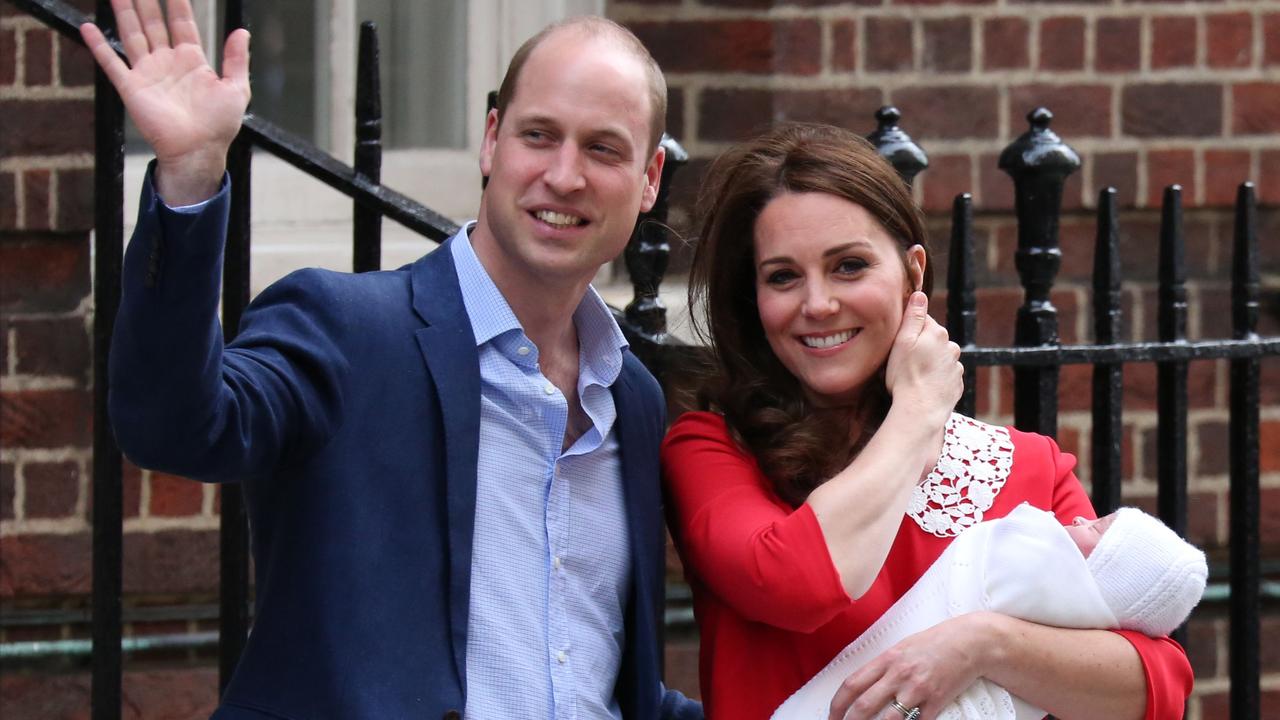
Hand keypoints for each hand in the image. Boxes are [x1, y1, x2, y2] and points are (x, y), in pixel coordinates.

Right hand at [80, 0, 250, 204]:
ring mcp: (148, 73)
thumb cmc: (220, 125)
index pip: (182, 24)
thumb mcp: (236, 89)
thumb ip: (237, 60)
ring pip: (132, 34)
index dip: (177, 4)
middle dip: (146, 2)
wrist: (198, 151)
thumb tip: (242, 32)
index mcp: (192, 60)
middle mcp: (168, 62)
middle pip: (153, 23)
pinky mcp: (132, 88)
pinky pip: (112, 63)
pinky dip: (98, 45)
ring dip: (123, 12)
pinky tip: (87, 27)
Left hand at [828, 613, 989, 719]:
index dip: (837, 705)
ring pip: (888, 719)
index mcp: (887, 659)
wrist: (969, 642)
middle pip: (864, 705)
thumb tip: (861, 686)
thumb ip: (882, 667)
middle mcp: (899, 674)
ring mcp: (918, 689)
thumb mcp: (902, 648)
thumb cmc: (934, 644)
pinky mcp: (936, 702)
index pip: (852, 684)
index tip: (831, 717)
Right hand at [883, 292, 961, 423]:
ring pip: (940, 358)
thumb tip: (920, 295)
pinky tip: (923, 387)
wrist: (920, 410)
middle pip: (933, 340)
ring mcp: (956, 367)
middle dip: (921, 347)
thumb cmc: (905, 376)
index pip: (923, 322)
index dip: (909, 331)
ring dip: (930, 363)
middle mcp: (951, 347)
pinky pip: (945, 376)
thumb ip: (913, 317)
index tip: (899, 343)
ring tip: (914, 377)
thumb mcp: (902, 342)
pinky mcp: (957, 385)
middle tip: (904, 362)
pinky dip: (936, 379)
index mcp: (937, 333)